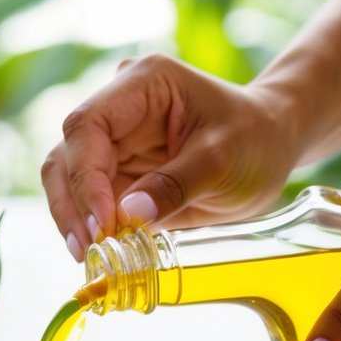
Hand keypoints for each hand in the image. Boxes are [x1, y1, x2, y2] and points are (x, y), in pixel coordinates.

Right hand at [42, 54, 300, 259]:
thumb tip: (126, 215)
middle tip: (87, 250)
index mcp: (143, 84)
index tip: (104, 222)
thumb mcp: (224, 161)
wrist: (272, 141)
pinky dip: (89, 226)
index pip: (89, 126)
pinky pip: (88, 200)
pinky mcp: (117, 172)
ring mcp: (114, 140)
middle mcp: (118, 107)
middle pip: (68, 155)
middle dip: (73, 204)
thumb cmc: (255, 138)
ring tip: (89, 256)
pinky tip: (98, 253)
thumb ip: (176, 186)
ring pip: (68, 179)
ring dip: (73, 218)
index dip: (86, 177)